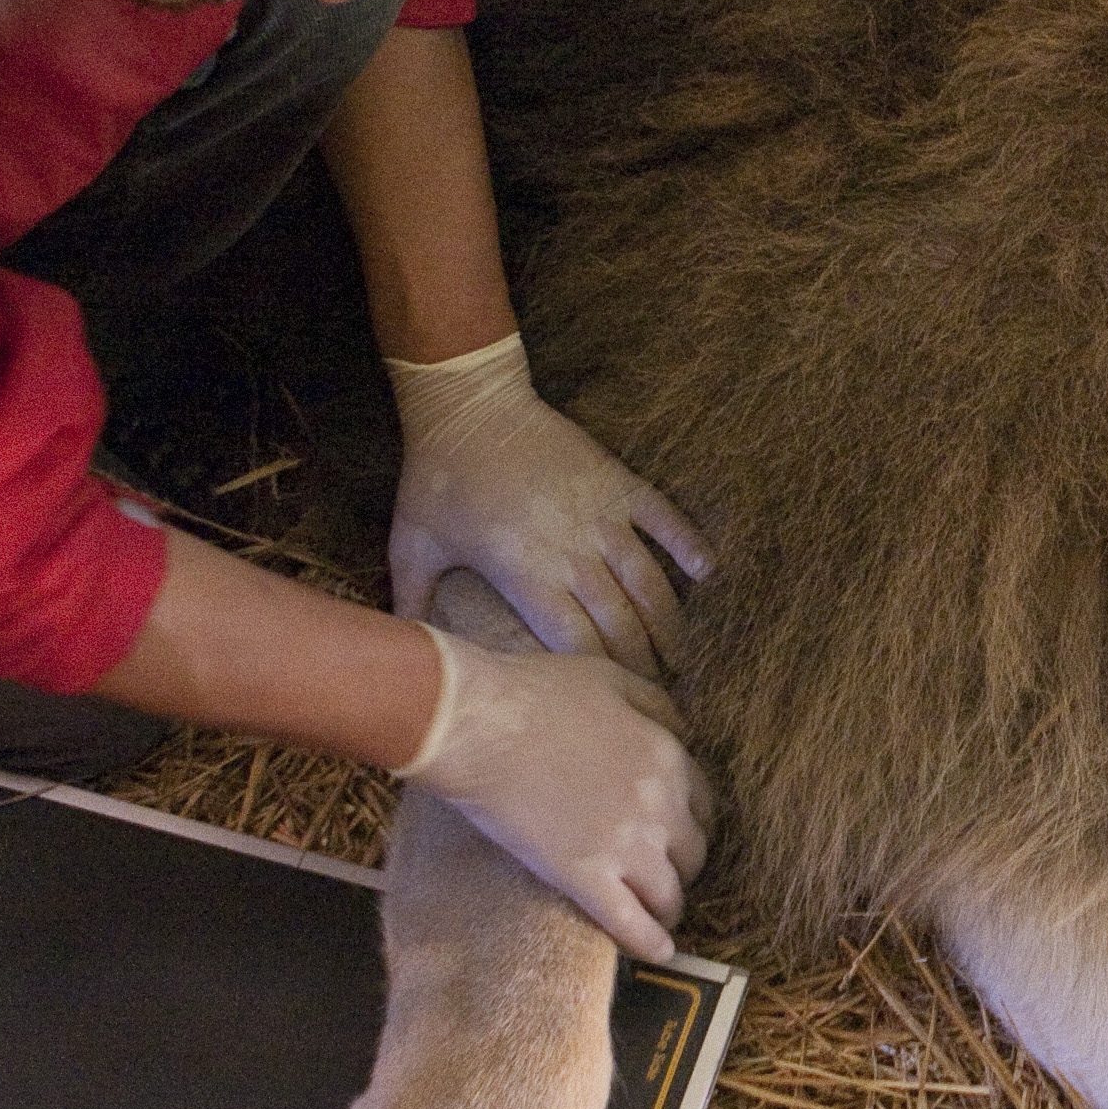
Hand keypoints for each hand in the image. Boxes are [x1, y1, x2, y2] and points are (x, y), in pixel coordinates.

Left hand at [386, 333, 712, 674]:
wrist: (471, 406)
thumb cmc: (437, 478)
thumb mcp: (411, 546)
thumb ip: (411, 604)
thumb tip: (399, 652)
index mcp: (526, 575)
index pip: (577, 645)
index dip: (600, 678)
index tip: (610, 703)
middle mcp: (573, 553)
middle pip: (622, 624)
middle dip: (643, 665)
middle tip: (657, 695)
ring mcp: (603, 517)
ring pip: (651, 584)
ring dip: (670, 624)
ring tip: (682, 657)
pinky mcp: (619, 483)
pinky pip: (667, 520)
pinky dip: (690, 546)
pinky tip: (708, 572)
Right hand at [399, 621, 712, 961]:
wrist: (479, 725)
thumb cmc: (534, 693)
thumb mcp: (612, 679)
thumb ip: (657, 706)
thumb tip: (685, 731)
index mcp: (667, 755)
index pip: (705, 804)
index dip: (692, 822)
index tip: (678, 833)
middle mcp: (660, 805)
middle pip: (693, 853)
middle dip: (682, 864)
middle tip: (664, 872)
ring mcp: (625, 846)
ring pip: (670, 893)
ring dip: (668, 905)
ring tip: (658, 912)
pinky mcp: (586, 878)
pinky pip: (633, 924)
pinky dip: (651, 942)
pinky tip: (658, 951)